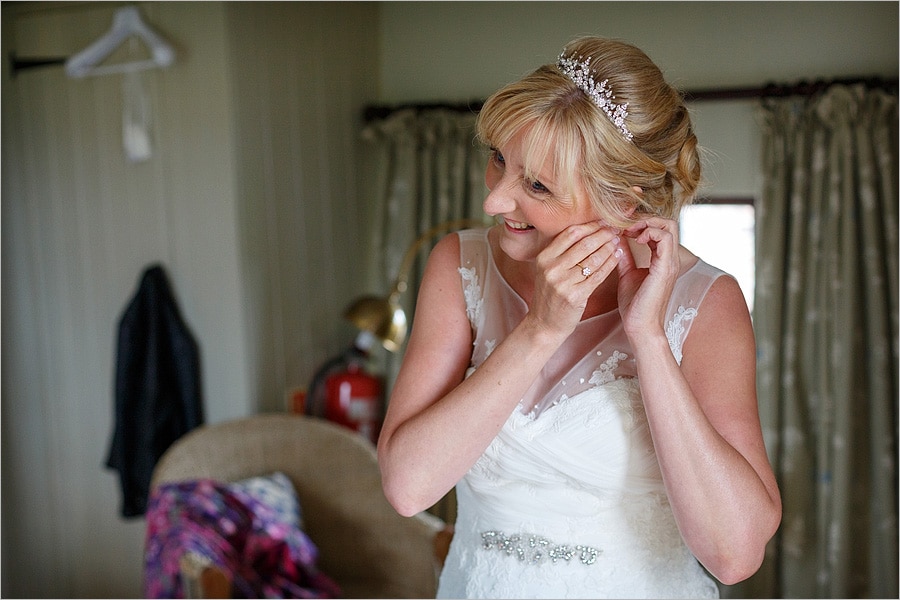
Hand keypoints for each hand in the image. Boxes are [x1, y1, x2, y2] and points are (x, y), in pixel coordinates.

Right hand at [526, 222, 620, 336]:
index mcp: (544, 257)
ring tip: (618, 241)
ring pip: (593, 259)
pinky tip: (617, 256)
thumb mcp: (547, 269)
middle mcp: (551, 268)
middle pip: (584, 244)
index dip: (590, 225)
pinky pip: (598, 275)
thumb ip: (562, 251)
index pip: (571, 233)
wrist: (544, 323)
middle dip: (604, 234)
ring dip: (609, 247)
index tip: (604, 221)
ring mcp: (563, 283)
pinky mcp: (575, 296)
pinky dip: (610, 263)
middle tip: (616, 229)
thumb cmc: (550, 294)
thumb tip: (587, 229)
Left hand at [615, 216, 681, 338]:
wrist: (640, 326)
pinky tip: (634, 240)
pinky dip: (649, 232)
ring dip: (647, 223)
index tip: (622, 227)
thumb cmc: (635, 305)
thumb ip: (625, 256)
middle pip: (668, 223)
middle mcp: (669, 259)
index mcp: (662, 260)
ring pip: (669, 226)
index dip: (642, 223)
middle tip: (626, 226)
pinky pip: (664, 239)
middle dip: (646, 218)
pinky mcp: (665, 268)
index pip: (660, 229)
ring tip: (630, 232)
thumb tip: (617, 239)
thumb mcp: (627, 274)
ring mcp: (669, 262)